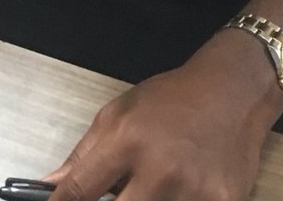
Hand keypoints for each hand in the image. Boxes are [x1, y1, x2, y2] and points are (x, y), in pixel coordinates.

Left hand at [45, 36, 282, 200]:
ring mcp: (193, 192)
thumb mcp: (120, 111)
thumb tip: (51, 184)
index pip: (81, 189)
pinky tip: (178, 191)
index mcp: (127, 140)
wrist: (232, 92)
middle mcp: (159, 168)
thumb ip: (84, 153)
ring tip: (149, 185)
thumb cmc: (172, 99)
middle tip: (113, 196)